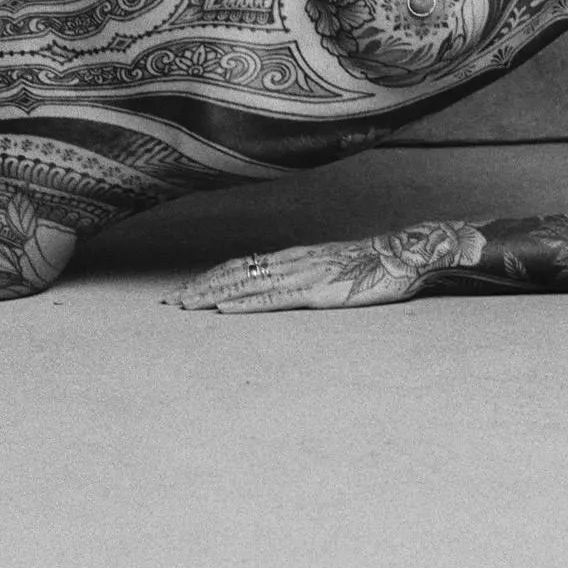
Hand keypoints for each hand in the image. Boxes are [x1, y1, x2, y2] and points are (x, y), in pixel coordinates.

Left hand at [167, 235, 430, 313]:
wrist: (399, 257)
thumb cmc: (367, 266)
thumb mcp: (326, 268)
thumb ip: (301, 276)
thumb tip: (278, 288)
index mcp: (289, 257)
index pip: (237, 266)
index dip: (208, 278)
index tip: (182, 292)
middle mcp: (288, 262)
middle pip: (232, 273)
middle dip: (198, 288)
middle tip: (168, 304)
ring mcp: (299, 276)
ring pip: (245, 284)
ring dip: (211, 296)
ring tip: (184, 306)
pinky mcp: (314, 292)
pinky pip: (273, 299)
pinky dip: (244, 305)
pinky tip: (225, 311)